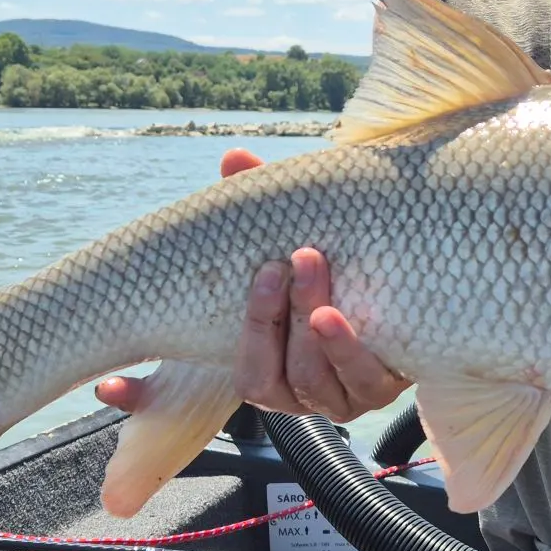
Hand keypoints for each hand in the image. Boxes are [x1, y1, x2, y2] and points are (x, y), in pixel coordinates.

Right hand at [95, 148, 411, 422]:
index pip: (214, 384)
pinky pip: (365, 381)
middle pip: (271, 379)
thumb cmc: (333, 268)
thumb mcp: (290, 239)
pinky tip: (338, 315)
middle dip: (269, 321)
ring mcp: (342, 394)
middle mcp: (297, 392)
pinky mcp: (386, 385)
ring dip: (309, 332)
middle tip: (280, 259)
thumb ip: (259, 206)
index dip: (155, 388)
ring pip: (313, 382)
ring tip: (311, 267)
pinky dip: (350, 349)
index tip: (137, 363)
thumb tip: (233, 157)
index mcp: (262, 368)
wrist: (413, 288)